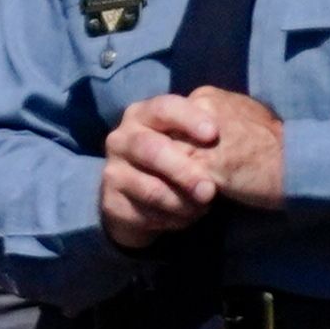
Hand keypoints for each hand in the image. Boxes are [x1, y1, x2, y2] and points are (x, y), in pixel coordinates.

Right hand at [100, 89, 281, 245]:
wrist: (158, 202)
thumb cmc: (186, 160)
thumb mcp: (201, 142)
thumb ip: (206, 135)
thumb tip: (218, 138)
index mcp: (143, 115)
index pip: (164, 108)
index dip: (188, 119)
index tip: (213, 134)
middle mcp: (121, 139)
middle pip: (151, 150)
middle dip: (184, 172)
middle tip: (210, 190)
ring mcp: (113, 171)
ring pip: (150, 189)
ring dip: (183, 203)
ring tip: (204, 208)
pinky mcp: (111, 202)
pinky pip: (144, 214)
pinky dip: (172, 220)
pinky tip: (186, 218)